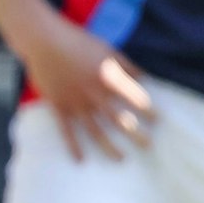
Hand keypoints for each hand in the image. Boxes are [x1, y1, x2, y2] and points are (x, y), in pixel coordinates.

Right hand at [21, 20, 154, 161]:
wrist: (45, 42)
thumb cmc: (80, 43)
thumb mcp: (108, 50)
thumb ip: (127, 66)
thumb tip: (145, 78)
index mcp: (109, 79)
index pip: (135, 99)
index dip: (148, 111)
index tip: (158, 122)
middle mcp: (94, 95)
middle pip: (119, 120)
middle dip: (135, 134)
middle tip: (149, 147)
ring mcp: (75, 103)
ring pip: (95, 130)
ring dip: (109, 147)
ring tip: (121, 159)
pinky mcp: (58, 107)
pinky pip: (66, 131)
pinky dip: (73, 146)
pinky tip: (81, 160)